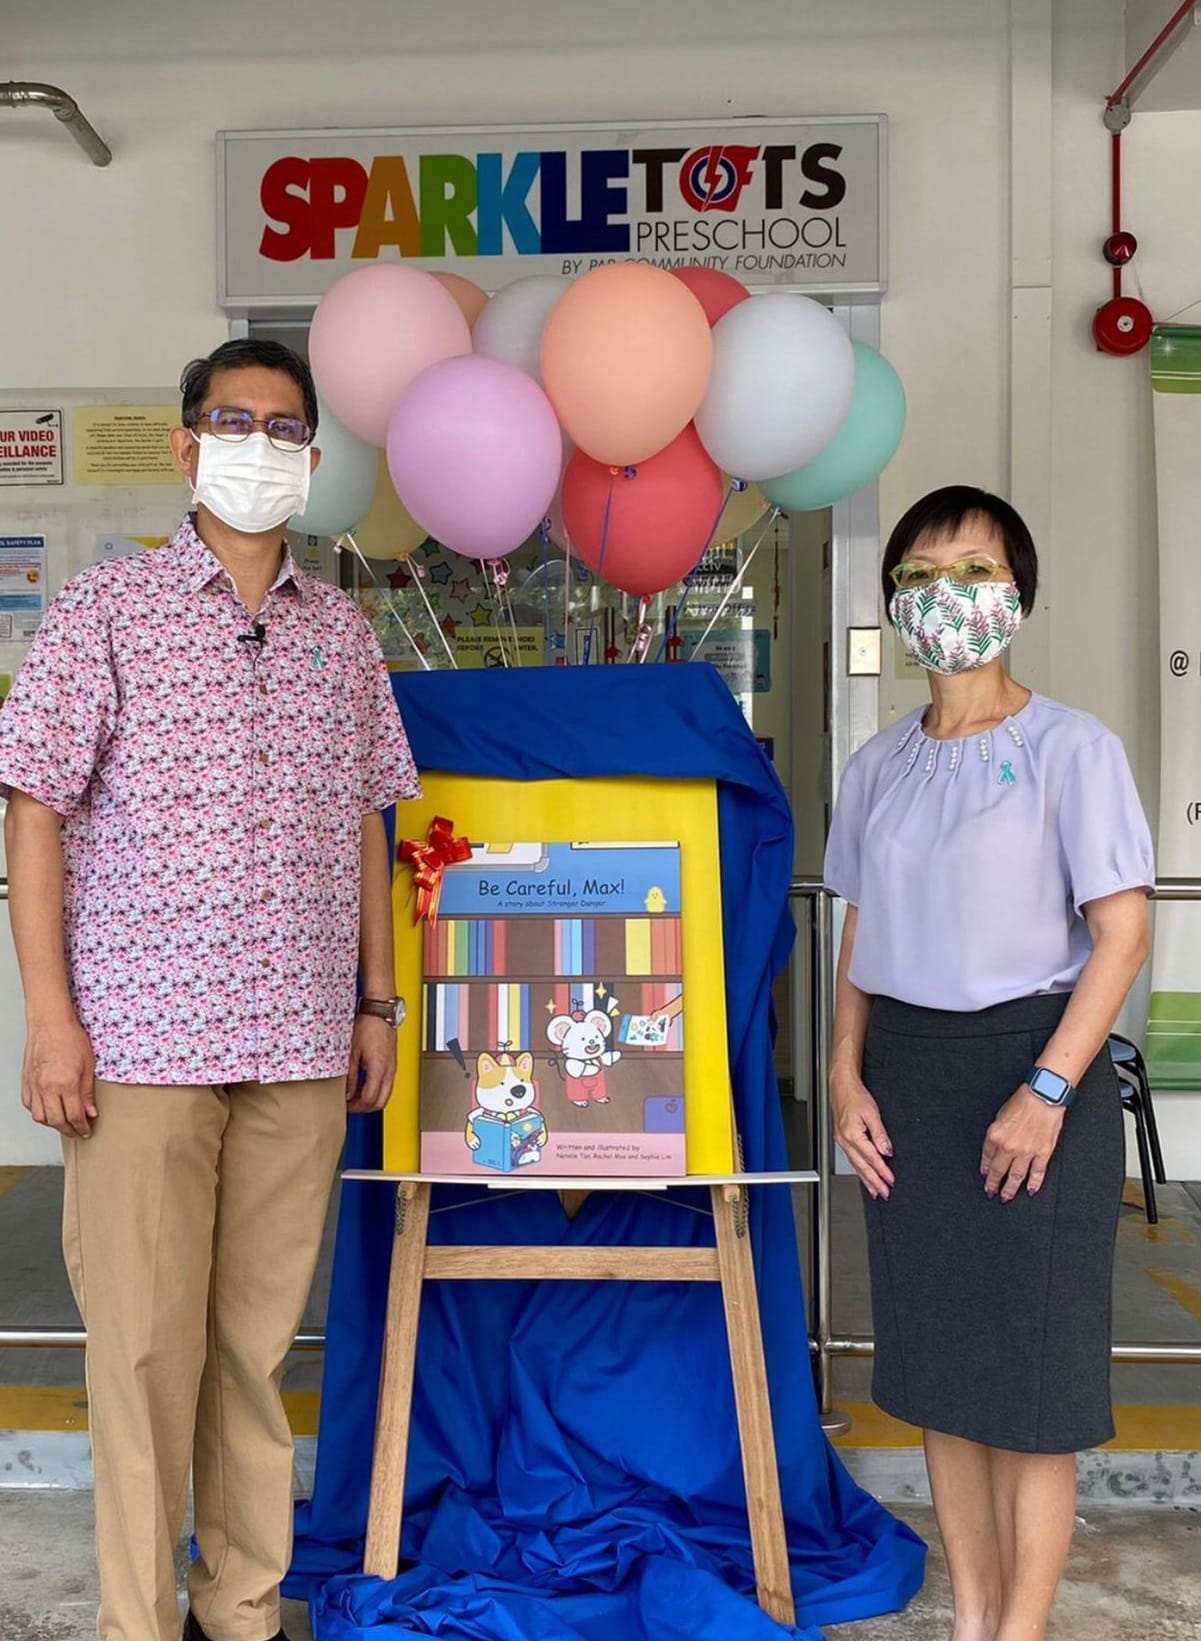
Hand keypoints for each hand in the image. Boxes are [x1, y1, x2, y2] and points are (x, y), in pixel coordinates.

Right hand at [23, 1016, 96, 1137]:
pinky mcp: (26, 1082)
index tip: (86, 1131)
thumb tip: (90, 1112)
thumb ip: (87, 1092)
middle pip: (56, 1121)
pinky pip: (29, 1105)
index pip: (74, 1116)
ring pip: (40, 1117)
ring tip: (64, 1123)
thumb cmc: (70, 1039)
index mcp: (66, 1083)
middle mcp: (47, 1087)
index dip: (82, 1127)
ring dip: (52, 1124)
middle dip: (68, 1130)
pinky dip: (39, 1112)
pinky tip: (48, 1110)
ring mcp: (34, 1085)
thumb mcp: (88, 1065)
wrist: (50, 1024)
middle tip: (77, 1132)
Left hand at [345, 1014, 396, 1114]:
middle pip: (381, 1102)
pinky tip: (364, 1085)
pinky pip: (387, 1084)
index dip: (356, 1107)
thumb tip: (347, 1091)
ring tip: (356, 1096)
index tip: (345, 1105)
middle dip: (365, 1108)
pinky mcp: (392, 1062)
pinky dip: (376, 1089)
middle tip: (351, 1106)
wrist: (380, 1012)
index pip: (370, 1099)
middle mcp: (389, 1070)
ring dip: (371, 1099)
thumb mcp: (352, 1052)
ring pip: (386, 1094)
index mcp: (379, 1069)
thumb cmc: (368, 1026)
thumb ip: (351, 1075)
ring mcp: (393, 1067)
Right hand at [830, 1066, 894, 1199]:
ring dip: (866, 1180)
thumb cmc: (855, 1096)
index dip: (882, 1171)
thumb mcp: (872, 1113)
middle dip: (874, 1182)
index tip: (891, 1181)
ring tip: (875, 1191)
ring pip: (856, 1165)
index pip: (871, 1158)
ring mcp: (842, 1141)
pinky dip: (860, 1170)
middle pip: (862, 1166)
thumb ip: (880, 1134)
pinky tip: (864, 1175)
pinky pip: (852, 1159)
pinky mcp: (843, 1139)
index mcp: (852, 1134)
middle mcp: (844, 1140)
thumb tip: (887, 1151)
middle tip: (884, 1194)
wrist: (841, 1086)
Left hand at [981, 1086, 1065, 1200]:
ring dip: (1010, 1189)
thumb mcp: (1000, 1115)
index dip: (985, 1169)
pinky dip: (1033, 1183)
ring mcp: (1026, 1152)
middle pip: (999, 1171)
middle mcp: (1009, 1147)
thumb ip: (997, 1133)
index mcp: (995, 1136)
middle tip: (991, 1193)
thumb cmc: (1022, 1101)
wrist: (1043, 1096)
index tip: (985, 1177)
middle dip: (994, 1184)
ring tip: (1006, 1198)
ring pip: (1016, 1176)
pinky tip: (1029, 1191)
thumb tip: (995, 1148)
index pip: (987, 1158)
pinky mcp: (1043, 1152)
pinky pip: (1037, 1173)